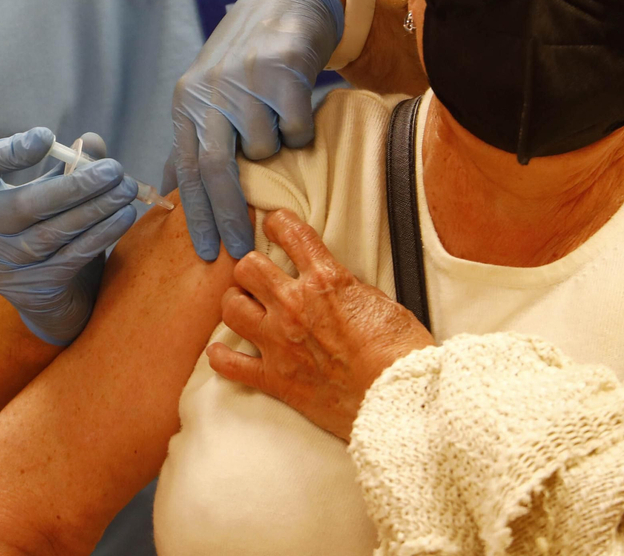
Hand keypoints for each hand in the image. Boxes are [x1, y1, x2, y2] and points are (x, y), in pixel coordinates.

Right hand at [0, 128, 139, 345]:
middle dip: (77, 185)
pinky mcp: (33, 288)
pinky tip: (124, 216)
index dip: (9, 150)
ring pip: (55, 232)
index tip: (47, 137)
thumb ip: (66, 163)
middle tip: (114, 169)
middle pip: (27, 203)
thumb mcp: (47, 191)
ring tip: (126, 189)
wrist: (44, 297)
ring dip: (97, 208)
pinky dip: (102, 234)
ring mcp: (5, 265)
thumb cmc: (42, 226)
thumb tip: (91, 141)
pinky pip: (73, 256)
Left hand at [167, 0, 342, 260]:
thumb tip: (169, 191)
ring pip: (264, 151)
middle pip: (216, 169)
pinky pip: (295, 131)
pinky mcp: (282, 74)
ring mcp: (245, 82)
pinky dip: (300, 132)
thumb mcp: (206, 94)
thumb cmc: (245, 60)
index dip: (195, 214)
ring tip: (275, 123)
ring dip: (275, 151)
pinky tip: (294, 106)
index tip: (205, 252)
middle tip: (240, 251)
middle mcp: (210, 92)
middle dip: (228, 215)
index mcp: (186, 102)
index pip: (185, 168)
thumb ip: (193, 139)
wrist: (284, 3)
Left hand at [206, 209, 433, 440]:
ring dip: (236, 306)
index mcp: (325, 281)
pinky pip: (230, 364)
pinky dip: (222, 358)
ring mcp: (280, 342)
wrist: (398, 400)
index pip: (290, 234)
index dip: (278, 223)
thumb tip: (335, 286)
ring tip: (246, 309)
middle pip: (247, 268)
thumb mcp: (381, 302)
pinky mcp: (275, 379)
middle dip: (252, 269)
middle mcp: (295, 306)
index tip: (275, 225)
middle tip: (259, 277)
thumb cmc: (400, 354)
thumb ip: (347, 289)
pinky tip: (222, 353)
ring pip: (231, 308)